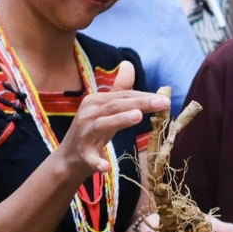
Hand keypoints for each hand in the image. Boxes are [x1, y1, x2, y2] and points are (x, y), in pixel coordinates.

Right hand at [54, 61, 169, 180]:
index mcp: (95, 101)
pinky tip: (106, 167)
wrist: (68, 158)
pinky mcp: (82, 155)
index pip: (123, 96)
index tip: (164, 99)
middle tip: (162, 103)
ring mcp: (84, 134)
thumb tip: (128, 64)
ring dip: (120, 120)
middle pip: (116, 106)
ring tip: (138, 116)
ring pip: (103, 124)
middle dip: (140, 103)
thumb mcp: (105, 108)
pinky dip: (97, 162)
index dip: (144, 96)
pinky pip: (90, 158)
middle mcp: (88, 114)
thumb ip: (119, 89)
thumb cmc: (92, 130)